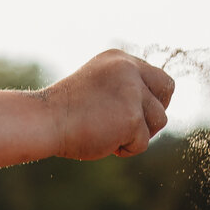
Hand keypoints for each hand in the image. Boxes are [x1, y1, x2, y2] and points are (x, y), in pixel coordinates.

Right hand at [45, 50, 174, 159]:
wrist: (42, 121)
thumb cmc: (63, 112)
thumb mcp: (97, 88)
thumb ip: (123, 90)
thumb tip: (153, 108)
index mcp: (119, 60)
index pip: (157, 77)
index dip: (152, 98)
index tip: (137, 113)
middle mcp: (129, 69)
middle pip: (167, 91)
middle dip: (154, 113)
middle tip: (132, 127)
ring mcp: (132, 92)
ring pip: (159, 120)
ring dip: (138, 134)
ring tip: (109, 136)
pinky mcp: (131, 117)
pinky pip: (142, 142)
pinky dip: (125, 149)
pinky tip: (103, 142)